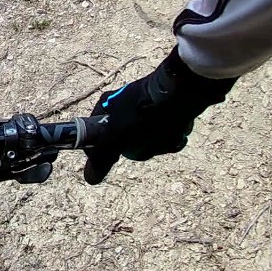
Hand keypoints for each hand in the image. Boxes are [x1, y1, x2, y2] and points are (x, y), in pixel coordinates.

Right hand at [83, 47, 236, 183]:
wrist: (182, 91)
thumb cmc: (145, 114)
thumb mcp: (118, 137)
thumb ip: (102, 158)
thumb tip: (90, 178)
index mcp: (106, 107)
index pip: (97, 137)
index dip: (107, 150)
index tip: (118, 156)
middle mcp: (122, 105)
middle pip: (126, 141)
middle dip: (142, 148)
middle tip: (150, 144)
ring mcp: (144, 107)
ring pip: (147, 138)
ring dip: (159, 144)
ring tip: (170, 137)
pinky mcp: (164, 108)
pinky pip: (163, 130)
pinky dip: (171, 135)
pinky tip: (178, 131)